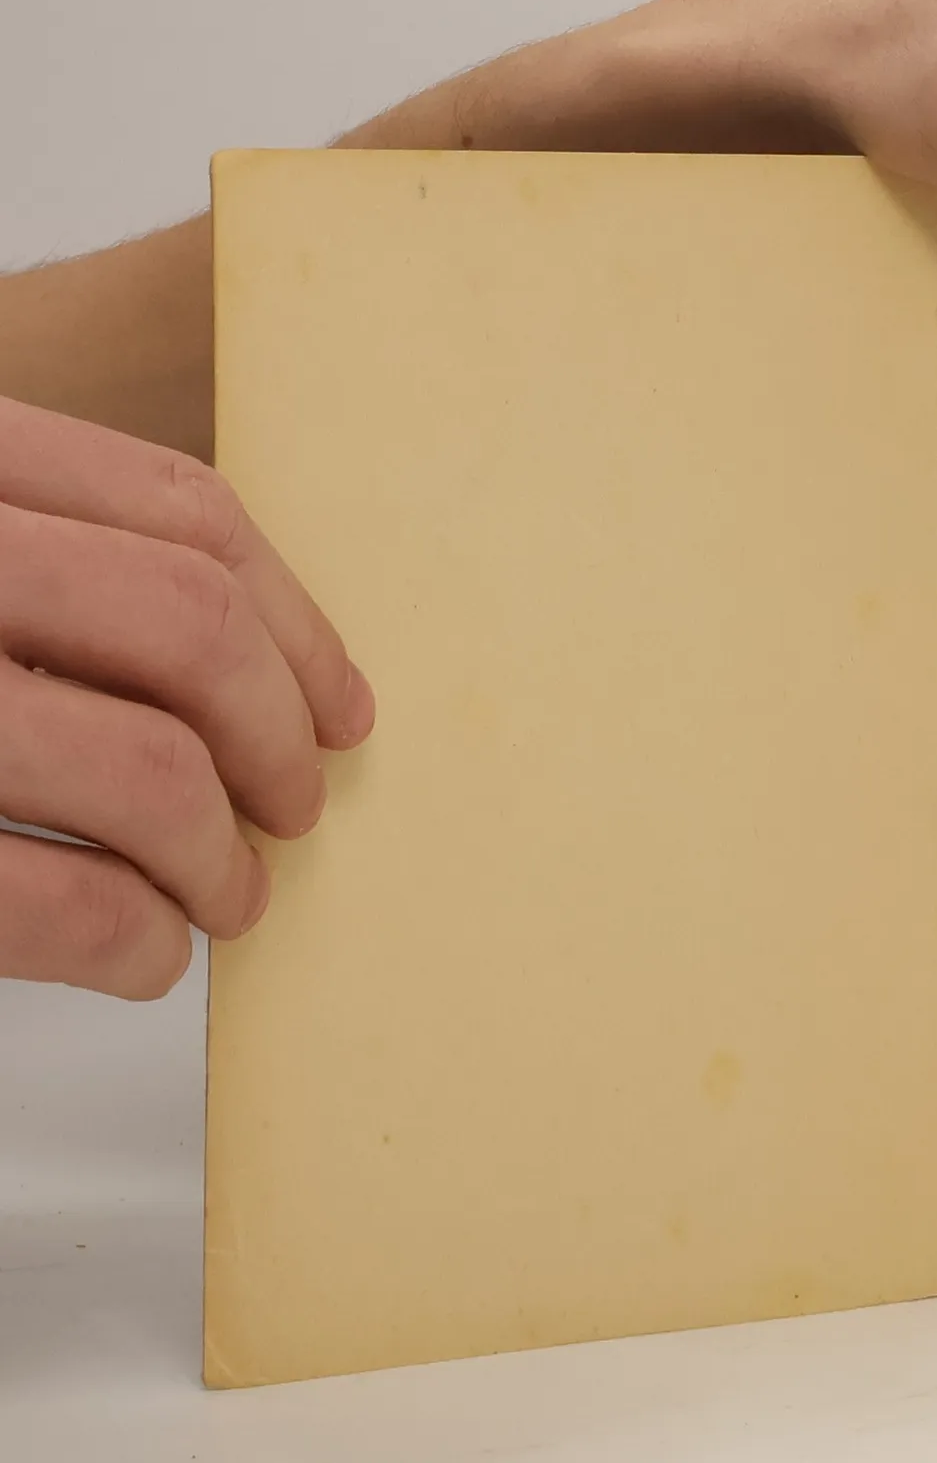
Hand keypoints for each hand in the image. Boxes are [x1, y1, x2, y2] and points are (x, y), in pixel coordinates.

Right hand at [0, 398, 372, 997]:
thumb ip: (65, 560)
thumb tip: (252, 663)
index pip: (180, 512)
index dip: (299, 623)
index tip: (345, 707)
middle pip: (191, 628)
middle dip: (276, 740)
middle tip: (296, 809)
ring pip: (150, 772)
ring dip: (220, 859)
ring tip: (224, 896)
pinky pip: (68, 904)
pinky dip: (137, 943)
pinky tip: (141, 951)